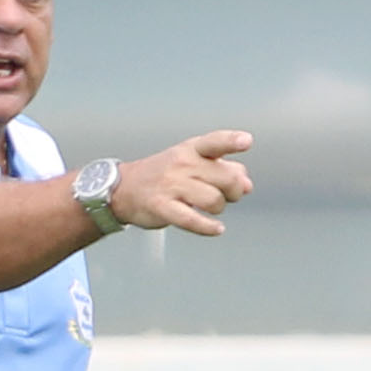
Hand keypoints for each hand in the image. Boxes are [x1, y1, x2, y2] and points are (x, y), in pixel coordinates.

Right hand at [110, 131, 253, 235]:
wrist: (123, 189)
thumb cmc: (163, 175)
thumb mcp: (191, 162)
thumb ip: (223, 169)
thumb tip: (247, 185)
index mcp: (191, 149)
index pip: (215, 142)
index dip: (232, 141)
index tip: (246, 141)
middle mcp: (182, 164)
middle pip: (226, 178)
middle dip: (234, 191)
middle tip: (229, 195)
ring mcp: (171, 185)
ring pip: (214, 200)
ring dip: (219, 208)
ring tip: (211, 208)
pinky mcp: (163, 207)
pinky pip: (192, 220)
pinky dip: (208, 227)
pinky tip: (216, 229)